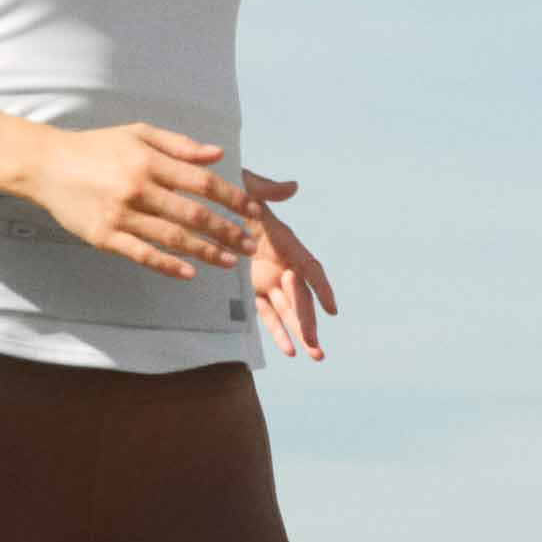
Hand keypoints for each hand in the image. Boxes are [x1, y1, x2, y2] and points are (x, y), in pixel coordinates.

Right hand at [22, 117, 249, 277]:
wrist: (46, 165)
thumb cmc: (96, 147)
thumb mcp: (138, 133)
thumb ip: (179, 145)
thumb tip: (218, 154)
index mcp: (149, 161)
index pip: (202, 182)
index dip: (232, 198)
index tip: (253, 212)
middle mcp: (138, 188)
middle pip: (193, 214)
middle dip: (227, 231)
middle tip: (249, 245)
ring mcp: (121, 215)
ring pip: (172, 238)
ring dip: (205, 251)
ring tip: (229, 262)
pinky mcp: (104, 237)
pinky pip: (142, 254)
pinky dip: (167, 265)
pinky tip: (189, 273)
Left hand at [240, 178, 335, 364]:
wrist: (209, 201)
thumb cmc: (230, 188)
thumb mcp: (245, 185)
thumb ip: (266, 189)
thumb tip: (292, 186)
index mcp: (284, 241)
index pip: (309, 267)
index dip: (322, 288)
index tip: (333, 309)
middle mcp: (281, 261)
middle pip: (300, 295)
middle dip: (309, 321)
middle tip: (316, 345)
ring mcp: (268, 276)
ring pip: (288, 309)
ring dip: (300, 332)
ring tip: (314, 355)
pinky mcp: (252, 287)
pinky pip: (267, 312)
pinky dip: (277, 331)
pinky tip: (288, 351)